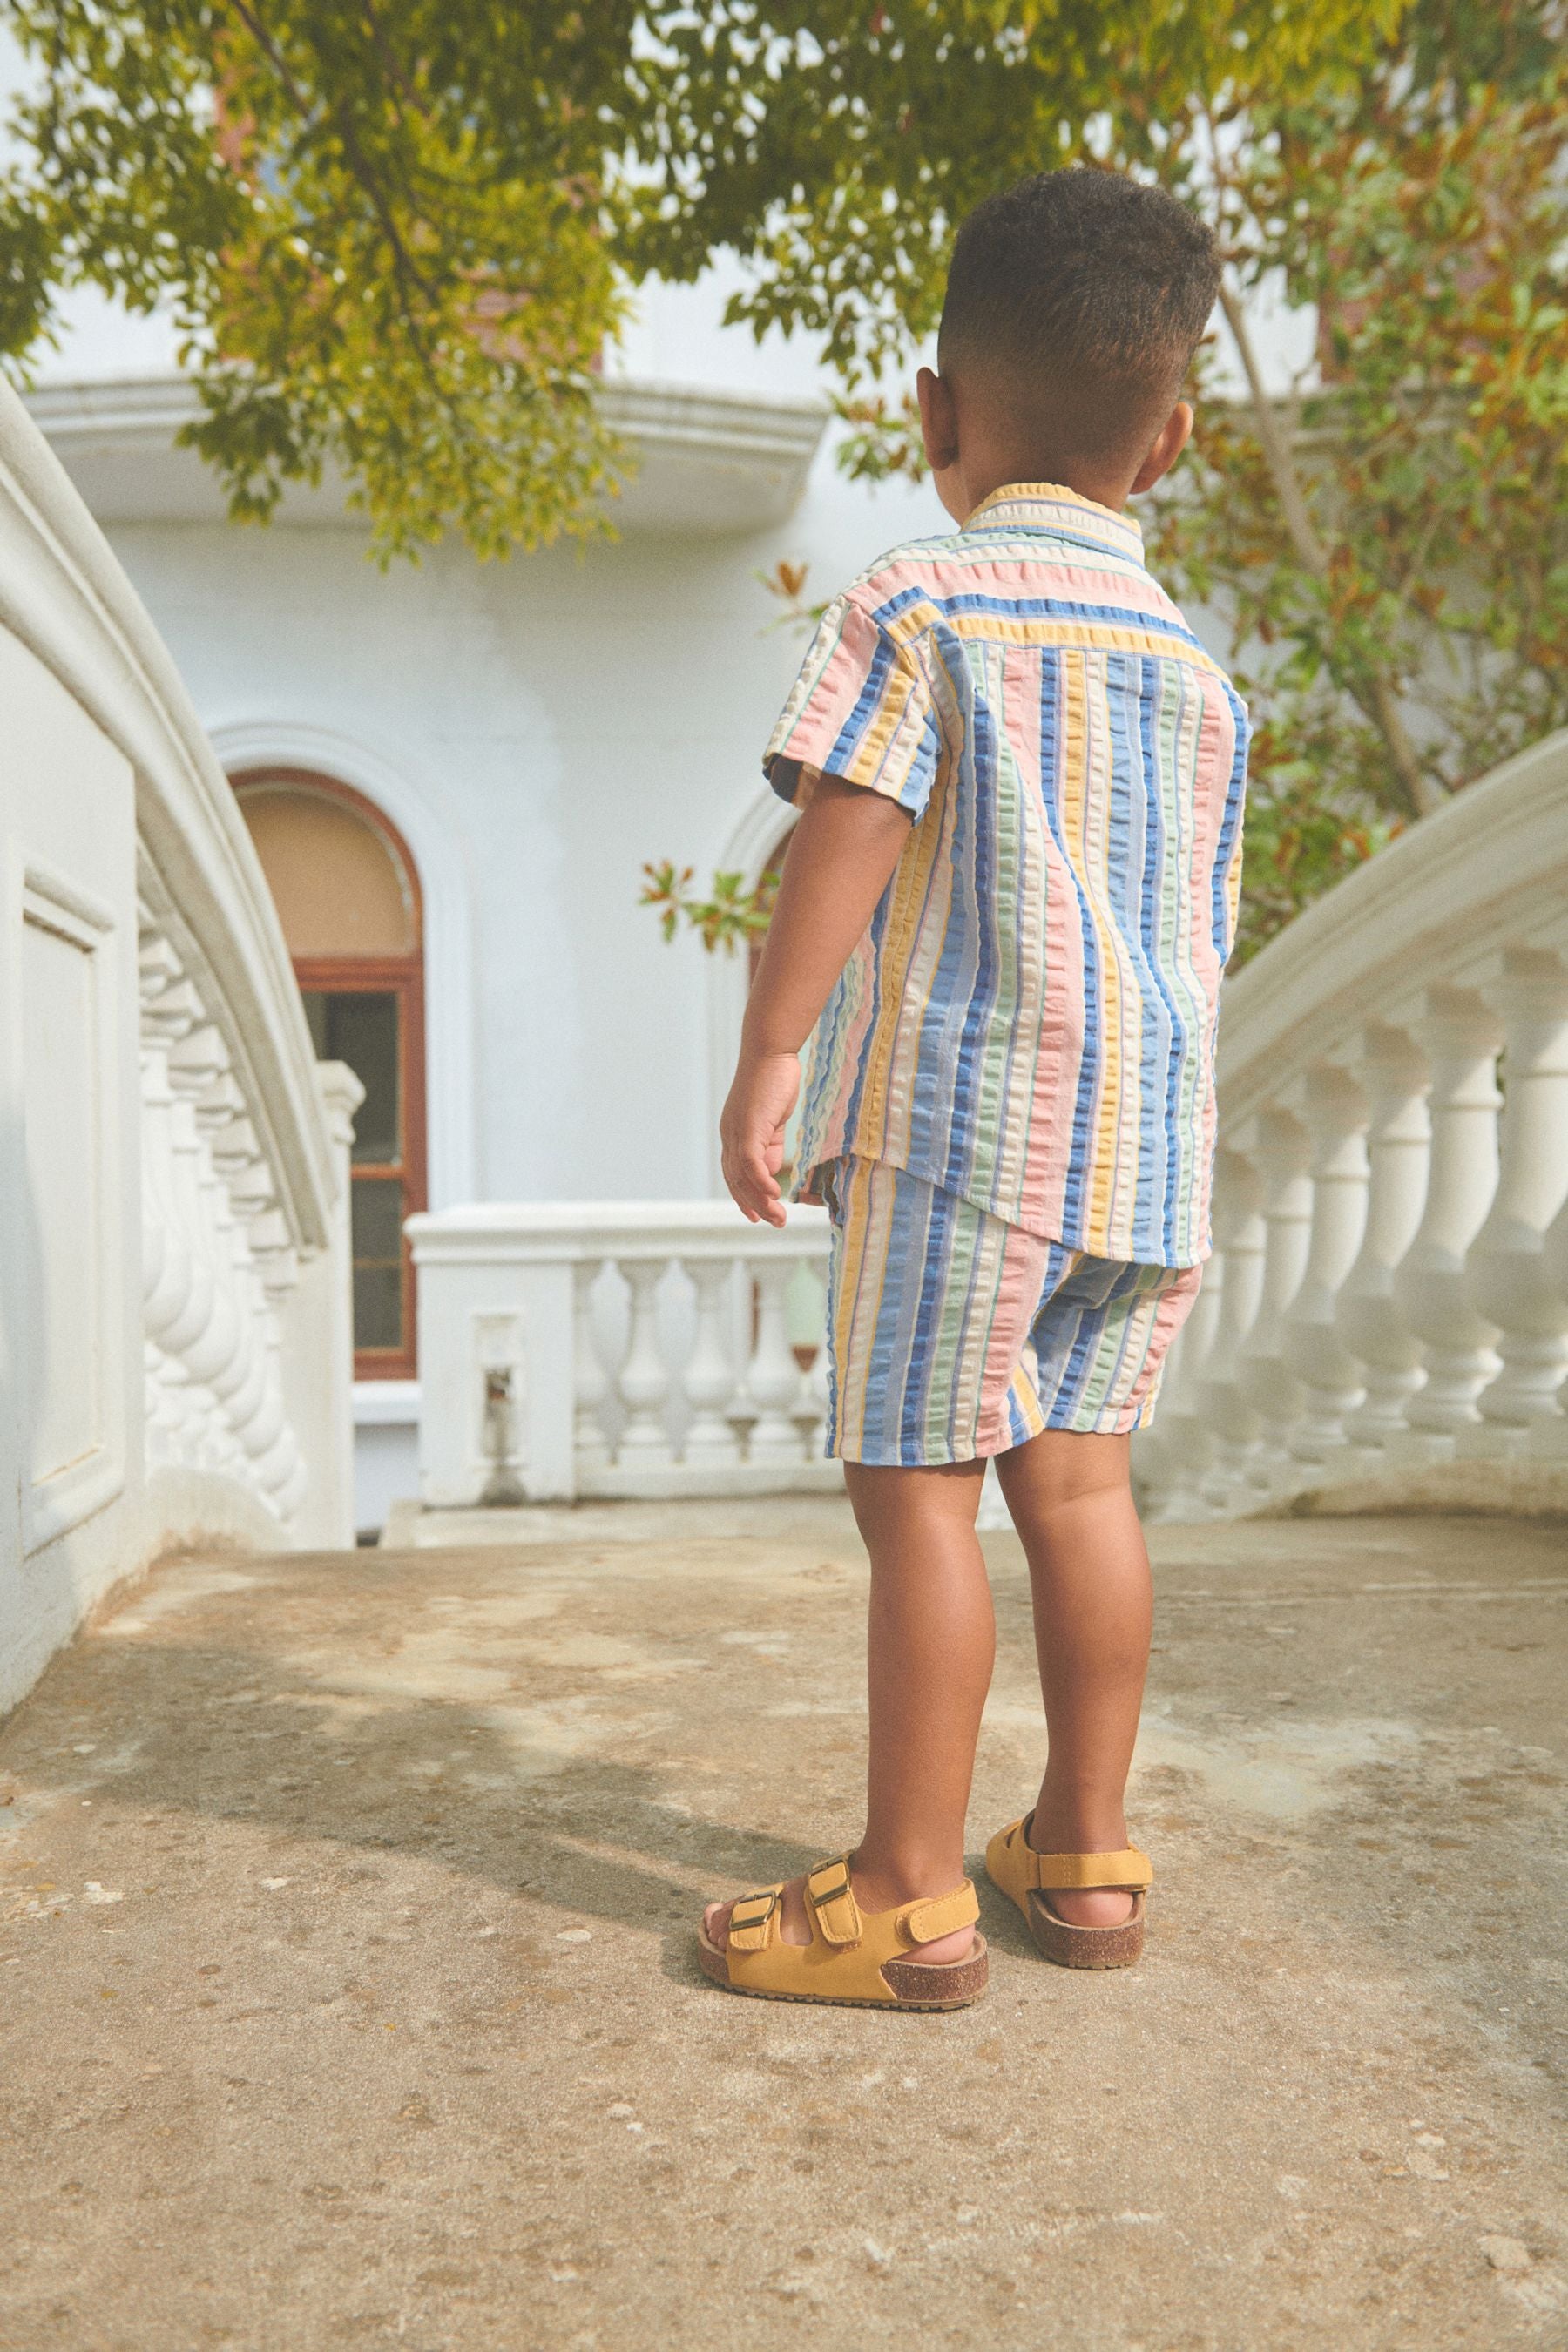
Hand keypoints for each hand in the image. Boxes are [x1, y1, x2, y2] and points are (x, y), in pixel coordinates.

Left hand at [720, 1050, 799, 1226]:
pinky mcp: (748, 1128)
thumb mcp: (773, 1121)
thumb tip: (772, 1170)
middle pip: (736, 1180)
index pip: (734, 1174)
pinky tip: (774, 1194)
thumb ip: (771, 1145)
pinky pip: (751, 1163)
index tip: (758, 1214)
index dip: (744, 1196)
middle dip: (753, 1205)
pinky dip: (761, 1182)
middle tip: (773, 1222)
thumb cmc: (774, 1081)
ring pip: (743, 1177)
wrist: (771, 1052)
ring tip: (778, 1217)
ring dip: (761, 1200)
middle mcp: (730, 1136)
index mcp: (734, 1134)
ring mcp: (736, 1132)